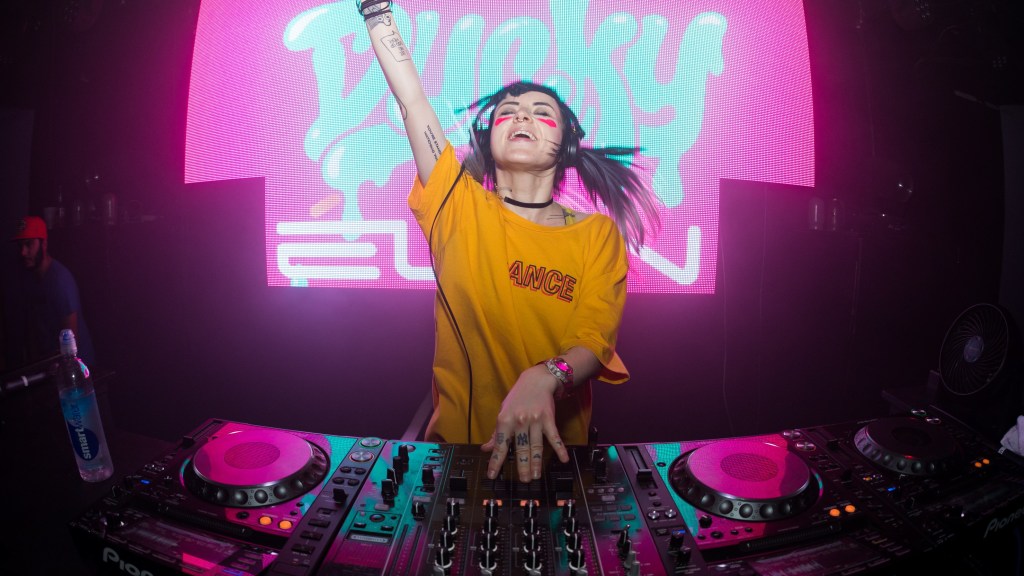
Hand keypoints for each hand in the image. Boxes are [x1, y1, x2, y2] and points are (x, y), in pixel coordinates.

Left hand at [481, 364, 570, 481]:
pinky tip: (563, 459)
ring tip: (536, 475)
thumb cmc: (517, 398)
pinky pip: (554, 436)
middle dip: (522, 466)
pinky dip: (559, 448)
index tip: (493, 475)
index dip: (495, 461)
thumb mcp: (503, 412)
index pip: (499, 445)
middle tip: (524, 480)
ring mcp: (535, 420)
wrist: (536, 380)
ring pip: (536, 446)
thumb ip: (497, 433)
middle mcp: (519, 421)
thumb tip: (486, 449)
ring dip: (536, 462)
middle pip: (521, 448)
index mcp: (504, 420)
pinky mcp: (548, 418)